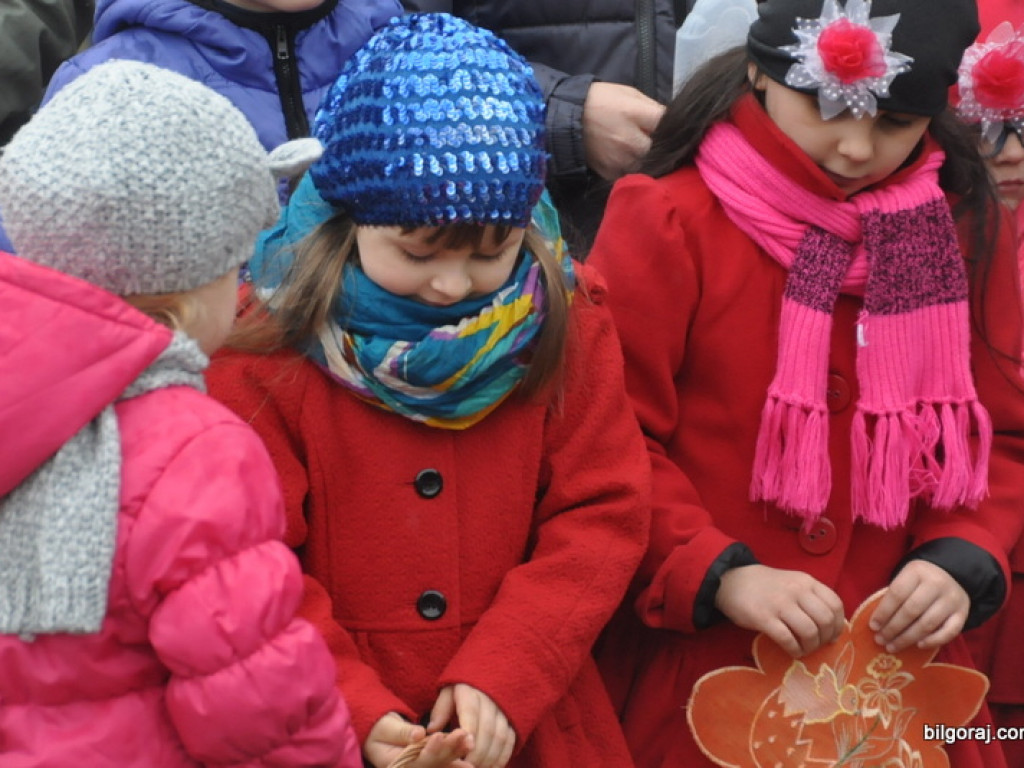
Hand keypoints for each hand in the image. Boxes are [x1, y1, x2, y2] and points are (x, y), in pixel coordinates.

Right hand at [364, 712, 473, 767]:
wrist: (378, 734)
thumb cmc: (379, 729)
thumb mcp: (386, 727)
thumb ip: (402, 732)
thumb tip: (418, 734)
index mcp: (395, 763)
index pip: (416, 761)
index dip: (430, 750)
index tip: (438, 736)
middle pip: (432, 764)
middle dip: (448, 750)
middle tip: (462, 735)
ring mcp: (419, 767)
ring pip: (440, 764)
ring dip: (456, 754)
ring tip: (469, 744)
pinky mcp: (428, 763)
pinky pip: (443, 762)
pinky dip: (455, 758)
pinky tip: (468, 752)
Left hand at [428, 684, 515, 767]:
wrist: (484, 679)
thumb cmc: (460, 691)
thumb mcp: (447, 693)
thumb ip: (441, 710)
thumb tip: (431, 729)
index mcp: (471, 693)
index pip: (471, 712)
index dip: (470, 730)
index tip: (466, 747)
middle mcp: (490, 701)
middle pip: (488, 729)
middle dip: (479, 752)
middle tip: (468, 766)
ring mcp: (503, 712)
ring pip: (501, 737)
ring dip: (491, 757)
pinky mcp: (512, 721)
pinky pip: (510, 740)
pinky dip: (503, 756)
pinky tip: (493, 767)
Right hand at [581, 82, 664, 179]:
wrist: (566, 118)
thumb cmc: (600, 101)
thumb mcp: (628, 93)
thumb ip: (651, 107)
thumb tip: (669, 120)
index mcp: (636, 114)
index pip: (668, 124)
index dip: (669, 125)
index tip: (664, 125)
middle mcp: (630, 140)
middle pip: (658, 148)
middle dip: (655, 143)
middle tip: (645, 137)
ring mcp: (620, 160)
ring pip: (645, 164)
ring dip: (642, 158)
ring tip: (631, 147)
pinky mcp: (609, 172)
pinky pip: (628, 173)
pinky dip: (627, 167)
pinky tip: (620, 156)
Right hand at [715, 564, 844, 656]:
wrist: (731, 581)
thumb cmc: (765, 586)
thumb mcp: (793, 582)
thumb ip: (811, 598)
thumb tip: (832, 626)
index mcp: (806, 581)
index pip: (835, 604)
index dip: (838, 624)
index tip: (832, 636)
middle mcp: (796, 591)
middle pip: (825, 620)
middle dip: (825, 638)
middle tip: (817, 644)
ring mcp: (779, 604)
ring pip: (809, 631)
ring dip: (810, 646)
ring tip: (803, 649)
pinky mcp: (763, 618)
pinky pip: (788, 639)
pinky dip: (794, 650)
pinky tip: (792, 651)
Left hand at [869, 559, 969, 652]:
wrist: (952, 574)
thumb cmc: (919, 581)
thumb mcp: (905, 578)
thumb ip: (894, 596)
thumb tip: (876, 623)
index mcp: (917, 571)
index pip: (897, 594)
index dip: (883, 612)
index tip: (873, 626)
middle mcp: (936, 584)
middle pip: (911, 611)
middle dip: (893, 628)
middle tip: (881, 640)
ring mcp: (952, 599)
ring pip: (927, 624)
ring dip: (907, 638)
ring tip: (892, 647)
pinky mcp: (963, 613)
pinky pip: (949, 632)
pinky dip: (933, 641)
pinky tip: (918, 646)